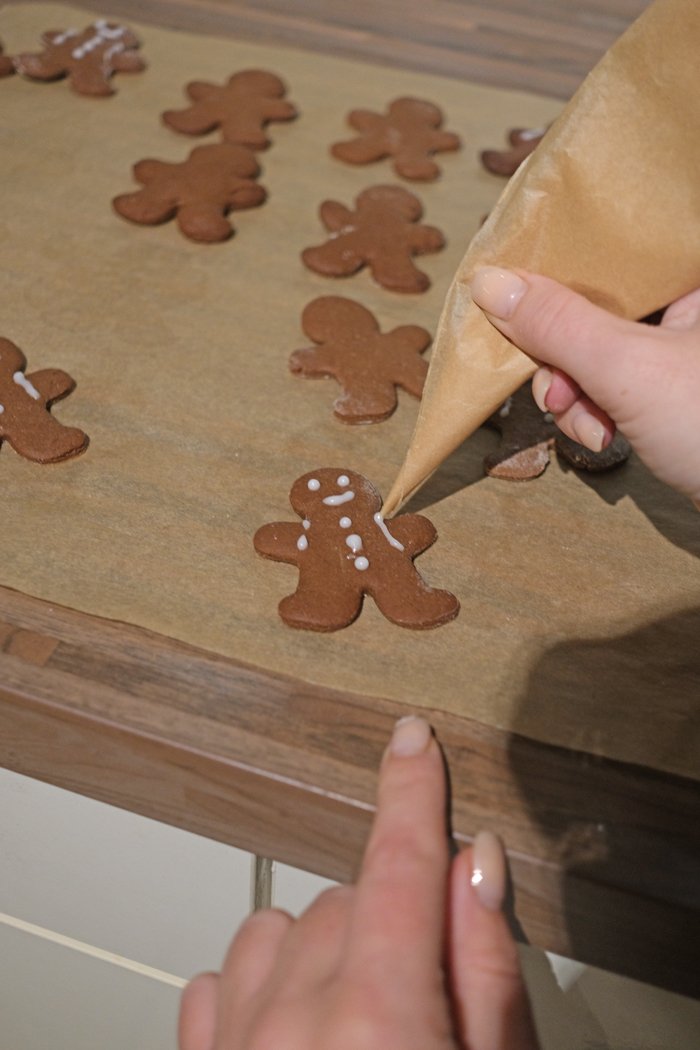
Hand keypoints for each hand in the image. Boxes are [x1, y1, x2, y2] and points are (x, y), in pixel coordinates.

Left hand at [178, 717, 538, 1049]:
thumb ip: (487, 968)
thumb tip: (473, 864)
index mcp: (381, 1018)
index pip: (400, 864)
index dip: (411, 790)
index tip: (411, 740)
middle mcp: (296, 1025)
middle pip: (345, 900)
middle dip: (393, 924)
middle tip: (432, 996)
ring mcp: (239, 1045)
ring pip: (276, 929)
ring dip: (322, 952)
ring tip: (362, 1020)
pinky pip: (221, 981)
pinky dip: (262, 986)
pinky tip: (296, 1029)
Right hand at [470, 268, 699, 505]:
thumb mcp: (627, 370)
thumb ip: (557, 326)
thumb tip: (489, 283)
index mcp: (693, 270)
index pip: (611, 241)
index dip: (557, 263)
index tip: (514, 296)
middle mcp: (690, 299)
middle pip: (594, 300)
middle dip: (562, 355)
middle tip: (556, 389)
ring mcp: (682, 344)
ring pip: (596, 345)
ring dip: (573, 391)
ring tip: (587, 425)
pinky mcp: (673, 383)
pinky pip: (612, 378)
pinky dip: (595, 409)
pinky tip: (602, 436)